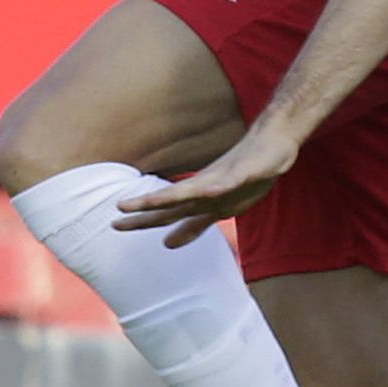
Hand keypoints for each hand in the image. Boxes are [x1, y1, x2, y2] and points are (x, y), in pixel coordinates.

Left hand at [114, 120, 300, 247]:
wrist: (272, 143)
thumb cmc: (242, 176)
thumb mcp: (217, 210)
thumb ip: (192, 227)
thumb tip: (165, 243)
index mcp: (198, 199)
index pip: (165, 212)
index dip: (142, 218)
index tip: (115, 223)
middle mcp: (206, 188)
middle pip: (172, 201)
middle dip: (147, 207)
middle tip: (117, 213)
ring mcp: (225, 179)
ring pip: (196, 189)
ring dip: (174, 196)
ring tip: (153, 201)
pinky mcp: (246, 172)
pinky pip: (233, 181)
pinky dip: (221, 187)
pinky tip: (212, 190)